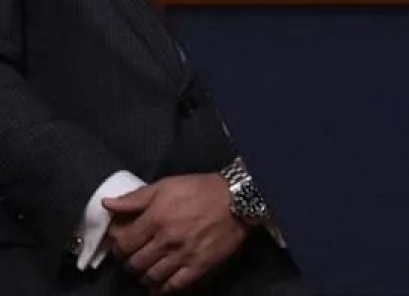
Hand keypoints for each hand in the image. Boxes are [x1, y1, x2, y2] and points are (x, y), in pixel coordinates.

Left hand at [103, 174, 247, 292]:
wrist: (239, 198)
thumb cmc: (201, 189)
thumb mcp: (166, 186)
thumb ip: (135, 198)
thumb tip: (107, 205)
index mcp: (155, 218)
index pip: (123, 244)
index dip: (117, 245)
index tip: (121, 242)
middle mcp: (166, 240)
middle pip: (134, 263)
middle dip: (129, 261)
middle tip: (134, 255)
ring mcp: (182, 255)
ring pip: (150, 277)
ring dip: (144, 275)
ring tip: (147, 268)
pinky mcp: (198, 266)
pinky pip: (172, 286)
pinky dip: (161, 289)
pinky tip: (159, 284)